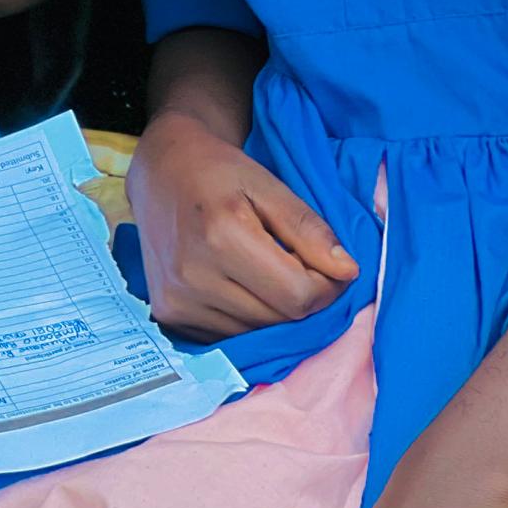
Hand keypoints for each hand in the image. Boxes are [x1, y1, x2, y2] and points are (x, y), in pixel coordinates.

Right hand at [127, 110, 357, 338]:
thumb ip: (308, 229)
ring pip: (257, 333)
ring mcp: (177, 299)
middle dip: (301, 297)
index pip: (299, 296)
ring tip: (263, 272)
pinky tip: (238, 285)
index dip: (326, 285)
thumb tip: (347, 272)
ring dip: (273, 310)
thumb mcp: (268, 185)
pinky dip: (246, 318)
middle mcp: (193, 275)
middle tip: (295, 264)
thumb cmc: (219, 172)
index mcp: (221, 236)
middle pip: (280, 319)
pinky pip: (229, 337)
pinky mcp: (168, 314)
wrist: (160, 171)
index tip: (325, 263)